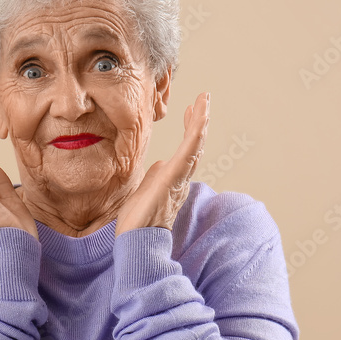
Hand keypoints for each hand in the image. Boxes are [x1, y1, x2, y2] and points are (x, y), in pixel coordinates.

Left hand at [115, 92, 209, 235]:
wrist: (136, 239)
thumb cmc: (138, 221)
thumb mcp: (145, 190)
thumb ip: (155, 176)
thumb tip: (159, 164)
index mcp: (173, 179)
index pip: (185, 150)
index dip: (189, 129)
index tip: (189, 111)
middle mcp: (181, 178)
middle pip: (195, 144)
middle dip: (199, 121)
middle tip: (202, 100)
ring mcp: (179, 177)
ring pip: (196, 144)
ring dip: (201, 121)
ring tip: (204, 101)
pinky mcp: (174, 176)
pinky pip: (189, 150)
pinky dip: (196, 131)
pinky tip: (200, 116)